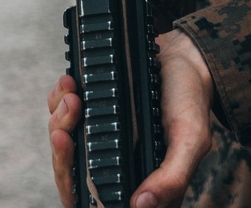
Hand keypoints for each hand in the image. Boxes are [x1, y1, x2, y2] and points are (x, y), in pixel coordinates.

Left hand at [48, 30, 214, 207]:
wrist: (185, 57)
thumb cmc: (190, 101)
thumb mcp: (191, 140)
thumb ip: (172, 176)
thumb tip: (141, 205)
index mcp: (140, 183)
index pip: (98, 203)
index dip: (76, 189)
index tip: (72, 163)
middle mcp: (117, 165)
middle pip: (72, 178)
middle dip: (62, 155)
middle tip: (64, 131)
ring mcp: (101, 139)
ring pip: (63, 147)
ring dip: (59, 123)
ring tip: (72, 98)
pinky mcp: (91, 113)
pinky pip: (62, 115)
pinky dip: (58, 100)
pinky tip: (68, 86)